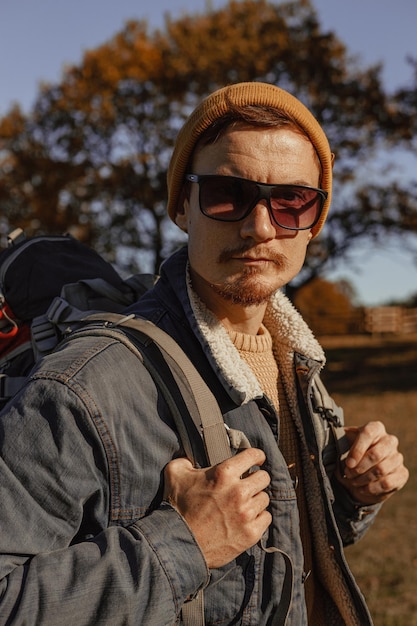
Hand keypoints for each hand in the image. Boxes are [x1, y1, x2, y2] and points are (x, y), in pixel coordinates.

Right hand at [163, 448, 270, 567]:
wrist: (179, 543)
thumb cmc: (177, 508)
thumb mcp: (174, 475)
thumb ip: (184, 461)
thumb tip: (190, 459)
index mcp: (223, 474)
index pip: (253, 455)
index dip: (257, 456)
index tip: (257, 459)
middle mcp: (238, 491)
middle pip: (264, 478)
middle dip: (256, 479)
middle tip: (248, 484)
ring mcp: (246, 513)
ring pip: (264, 498)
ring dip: (256, 500)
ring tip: (244, 504)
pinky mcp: (251, 533)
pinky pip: (266, 518)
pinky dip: (258, 518)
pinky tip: (247, 519)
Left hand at [337, 420, 408, 504]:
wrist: (361, 472)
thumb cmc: (350, 454)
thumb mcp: (342, 444)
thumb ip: (336, 439)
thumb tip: (325, 438)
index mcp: (375, 428)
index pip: (368, 433)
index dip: (357, 449)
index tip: (348, 463)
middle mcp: (389, 440)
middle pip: (376, 454)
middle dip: (359, 467)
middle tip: (349, 474)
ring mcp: (397, 457)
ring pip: (381, 470)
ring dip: (363, 479)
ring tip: (353, 481)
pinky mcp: (402, 473)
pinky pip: (388, 482)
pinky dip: (372, 488)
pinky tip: (363, 488)